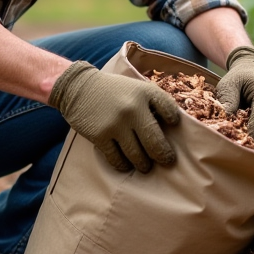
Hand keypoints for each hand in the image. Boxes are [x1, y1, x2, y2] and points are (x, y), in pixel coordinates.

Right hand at [49, 61, 179, 172]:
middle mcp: (133, 109)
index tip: (172, 127)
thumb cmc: (113, 90)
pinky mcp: (100, 136)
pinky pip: (117, 160)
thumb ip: (153, 102)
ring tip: (145, 165)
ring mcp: (116, 124)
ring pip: (138, 156)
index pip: (170, 112)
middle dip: (164, 156)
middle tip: (167, 161)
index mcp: (145, 92)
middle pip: (156, 143)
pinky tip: (126, 163)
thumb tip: (172, 127)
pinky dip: (124, 164)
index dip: (174, 122)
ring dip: (144, 164)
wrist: (79, 87)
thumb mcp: (136, 87)